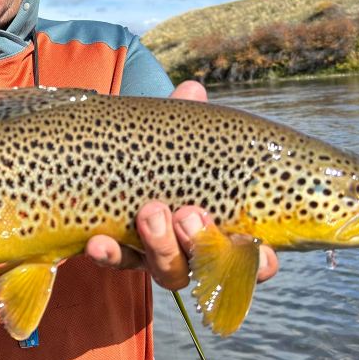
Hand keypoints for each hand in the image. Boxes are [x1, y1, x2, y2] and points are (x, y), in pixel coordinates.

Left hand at [85, 80, 278, 288]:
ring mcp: (156, 254)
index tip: (260, 250)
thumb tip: (192, 89)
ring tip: (150, 212)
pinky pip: (117, 262)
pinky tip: (97, 243)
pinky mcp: (120, 254)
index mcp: (219, 222)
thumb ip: (184, 118)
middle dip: (198, 242)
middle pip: (206, 263)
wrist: (106, 159)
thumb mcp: (172, 133)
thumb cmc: (159, 151)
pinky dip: (109, 255)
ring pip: (168, 270)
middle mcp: (191, 246)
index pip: (251, 256)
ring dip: (161, 246)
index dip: (260, 261)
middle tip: (188, 213)